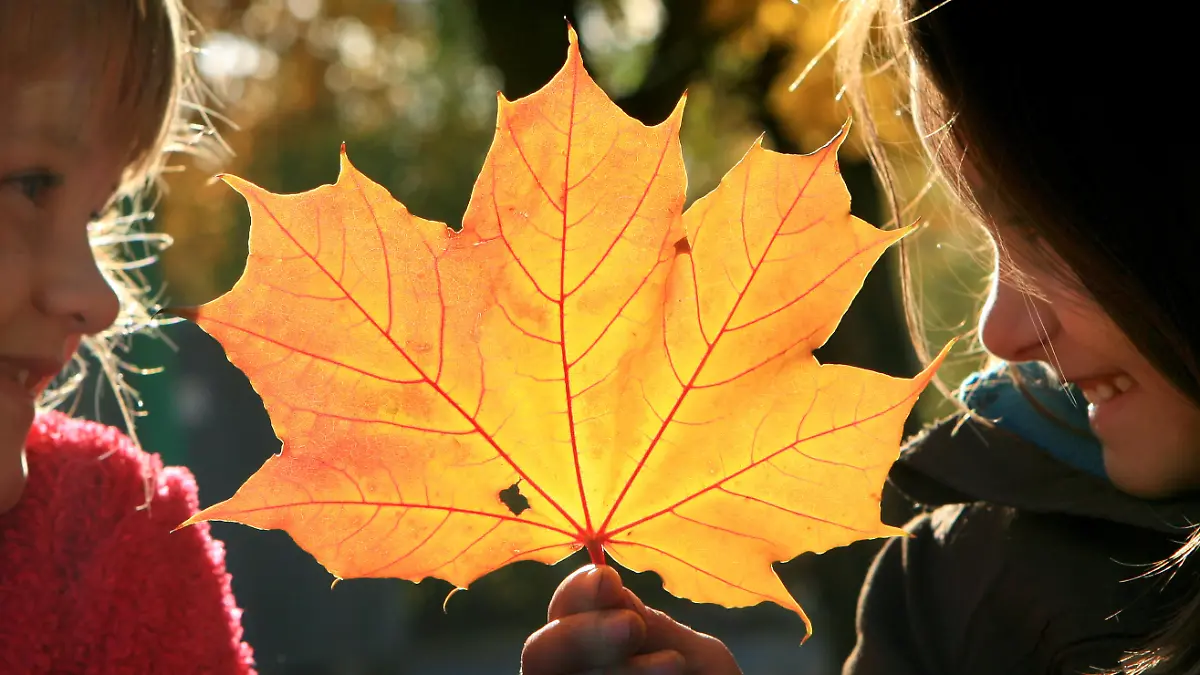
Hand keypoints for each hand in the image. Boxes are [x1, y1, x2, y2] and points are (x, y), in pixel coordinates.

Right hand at [521, 564, 742, 674]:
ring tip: (673, 665)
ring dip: (614, 672)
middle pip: (540, 654)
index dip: (576, 593)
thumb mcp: (698, 660)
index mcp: (598, 651)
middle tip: (631, 627)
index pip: (563, 615)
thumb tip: (604, 580)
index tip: (607, 580)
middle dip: (582, 634)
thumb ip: (654, 626)